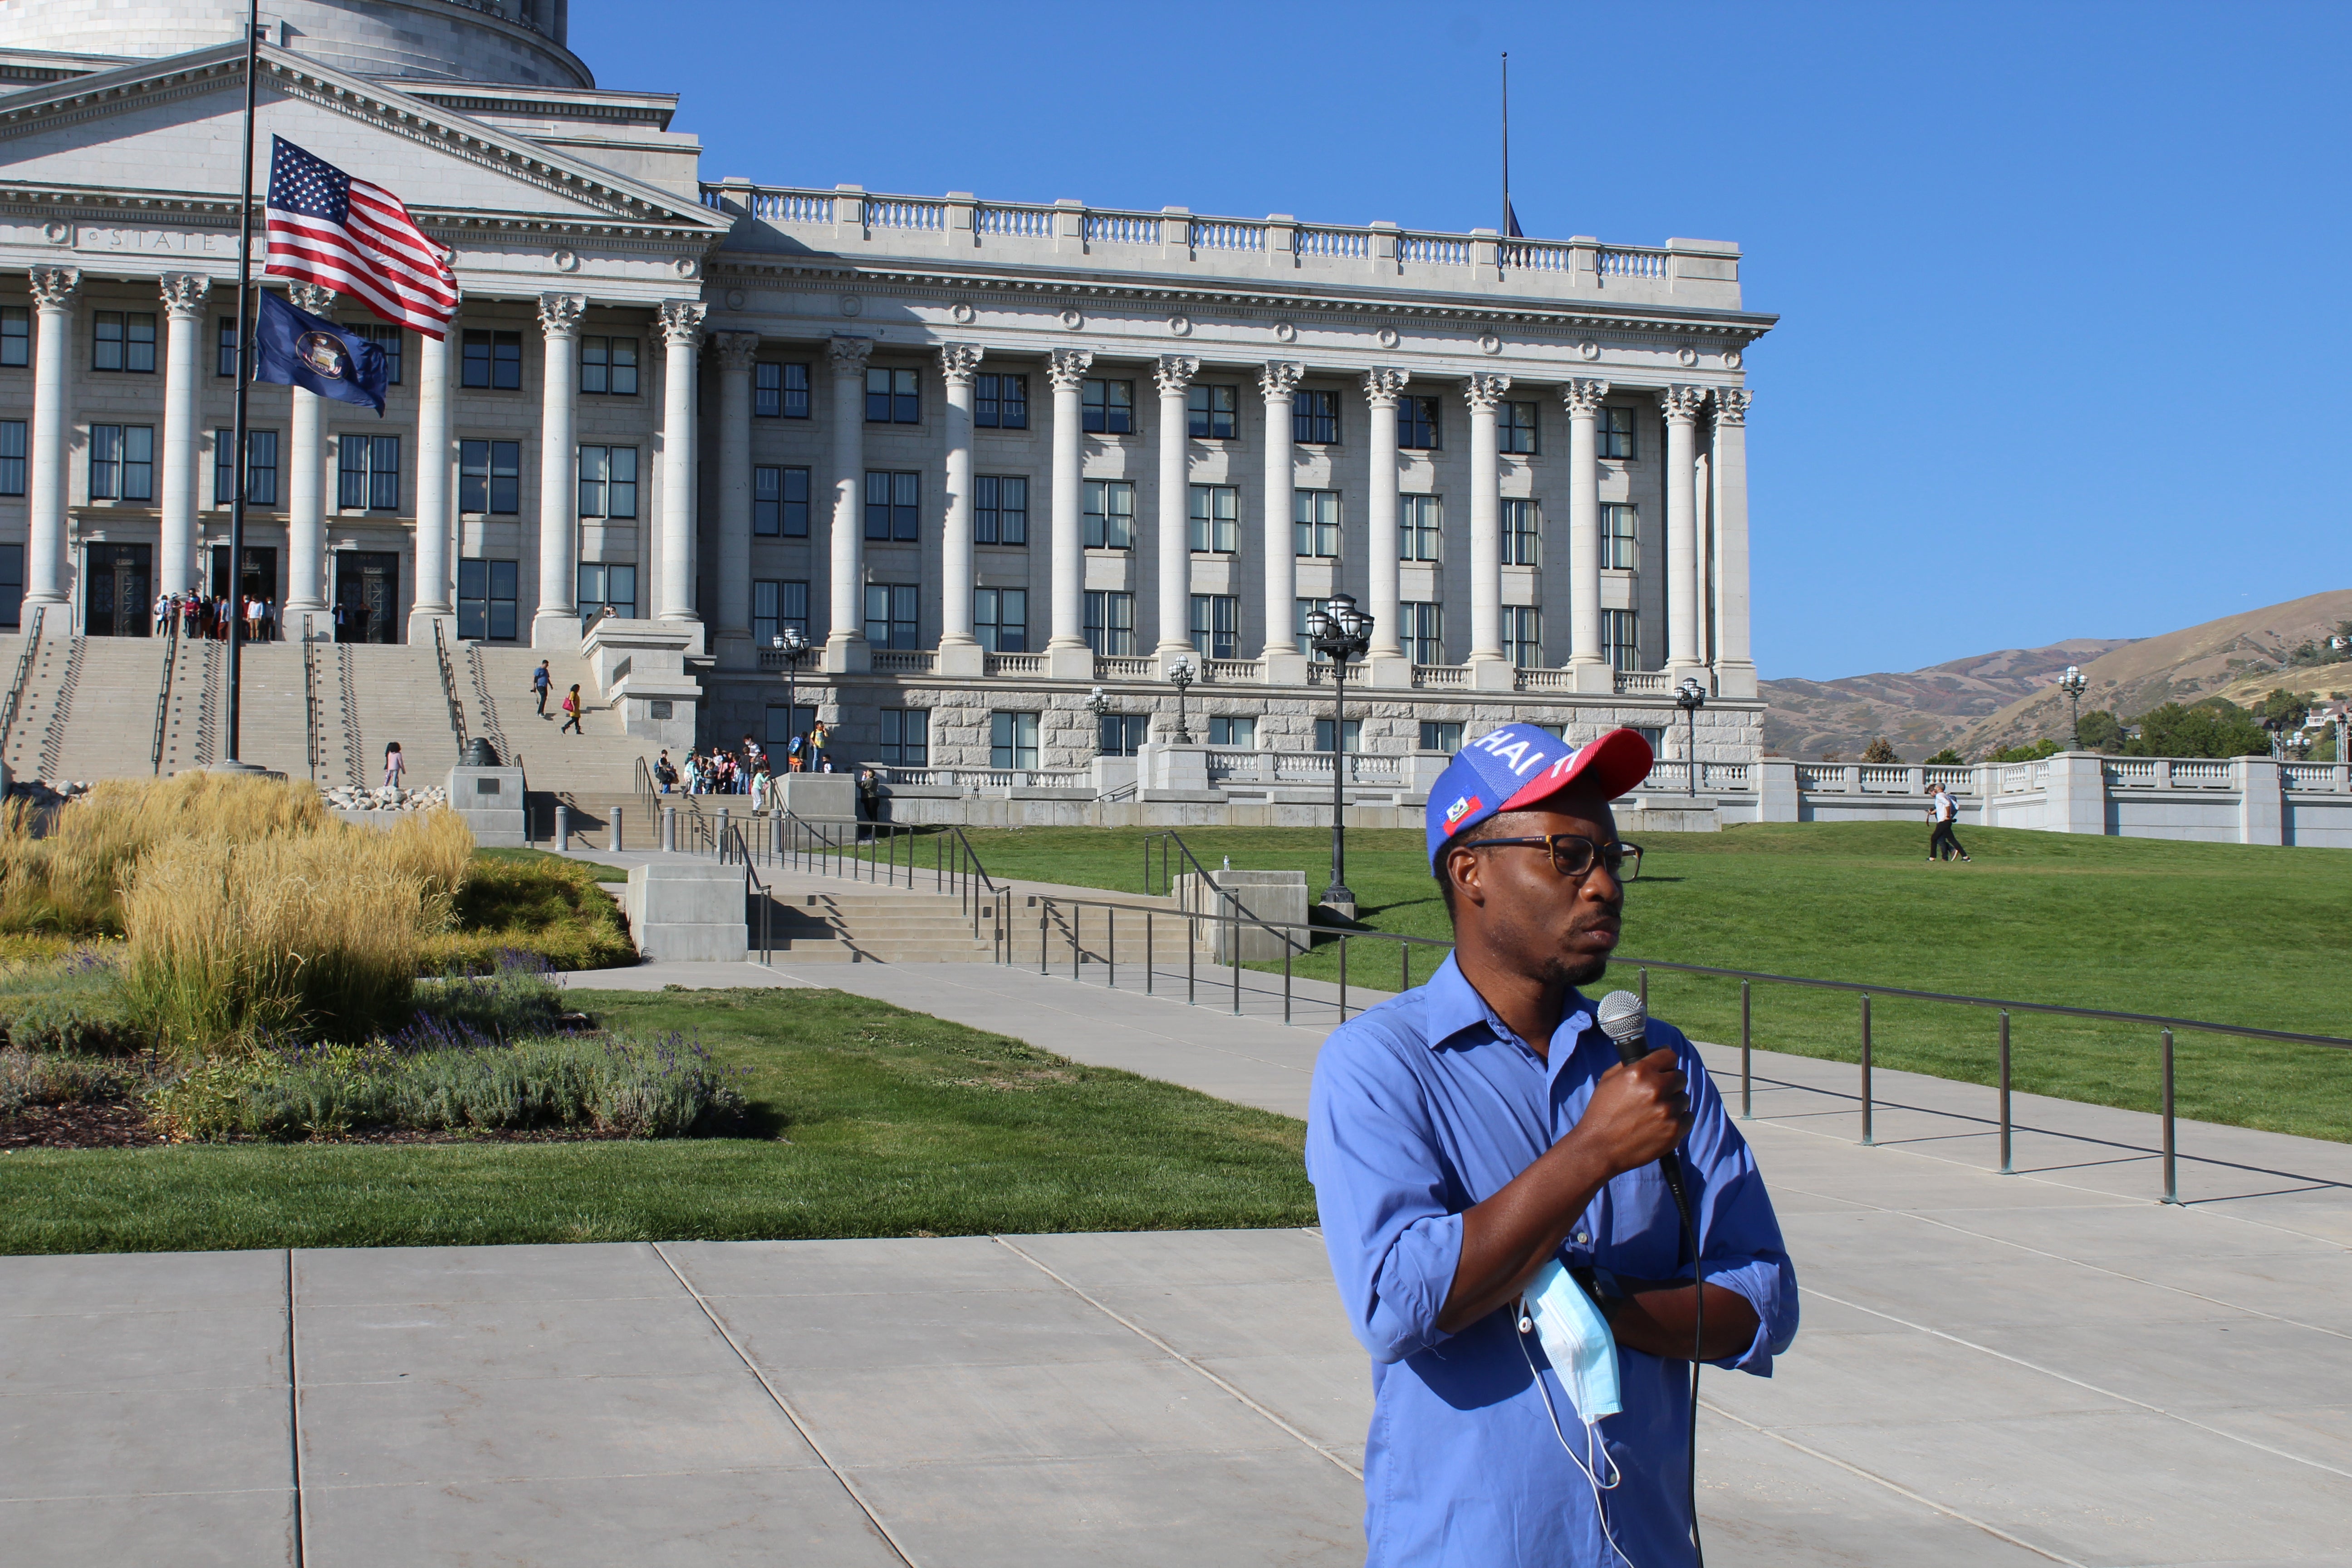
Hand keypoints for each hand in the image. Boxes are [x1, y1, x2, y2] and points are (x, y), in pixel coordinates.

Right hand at [1573, 1048, 1690, 1177]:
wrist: (1599, 1148)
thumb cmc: (1601, 1112)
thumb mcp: (1609, 1079)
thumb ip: (1632, 1063)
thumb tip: (1656, 1052)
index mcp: (1640, 1072)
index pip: (1669, 1056)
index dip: (1665, 1062)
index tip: (1663, 1068)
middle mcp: (1656, 1089)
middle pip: (1680, 1077)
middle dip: (1670, 1083)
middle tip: (1657, 1093)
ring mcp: (1667, 1112)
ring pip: (1684, 1099)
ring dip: (1673, 1103)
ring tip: (1655, 1112)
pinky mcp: (1674, 1131)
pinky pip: (1687, 1118)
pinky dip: (1678, 1120)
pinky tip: (1661, 1124)